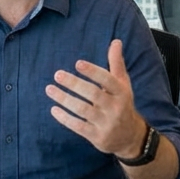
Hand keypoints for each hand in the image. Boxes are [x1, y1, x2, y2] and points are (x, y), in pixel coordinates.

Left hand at [46, 39, 146, 159]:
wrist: (130, 137)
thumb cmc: (122, 104)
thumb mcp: (123, 85)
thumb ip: (116, 64)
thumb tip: (116, 41)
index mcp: (122, 92)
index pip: (108, 80)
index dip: (93, 72)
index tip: (77, 63)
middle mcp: (115, 107)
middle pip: (93, 94)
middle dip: (74, 84)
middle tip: (57, 74)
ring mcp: (106, 123)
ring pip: (83, 110)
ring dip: (64, 99)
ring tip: (49, 89)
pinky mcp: (97, 136)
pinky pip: (78, 126)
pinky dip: (65, 118)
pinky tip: (53, 109)